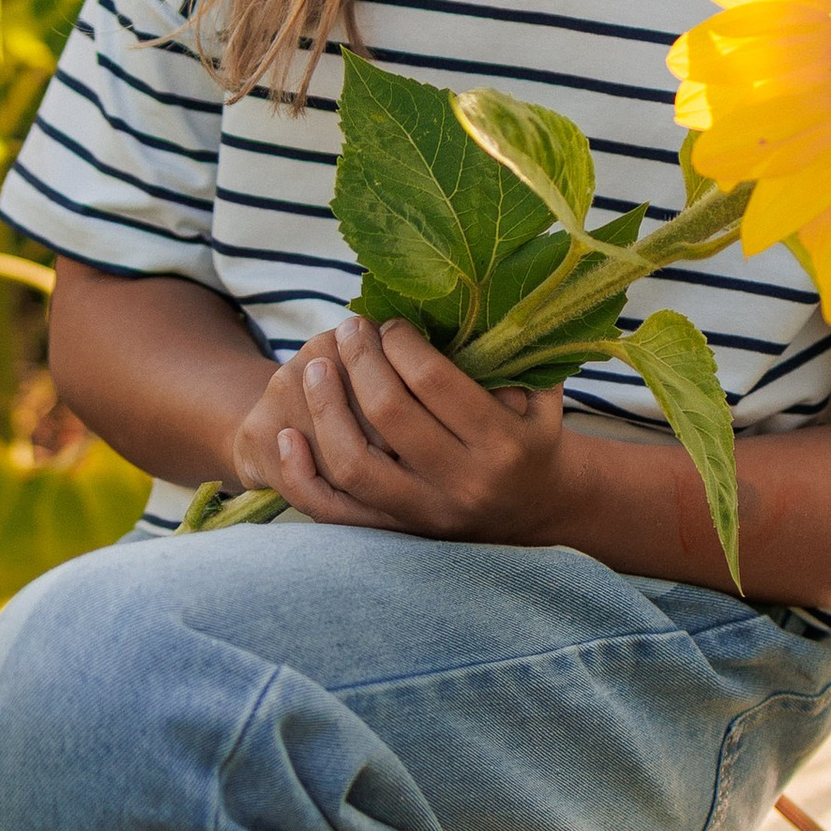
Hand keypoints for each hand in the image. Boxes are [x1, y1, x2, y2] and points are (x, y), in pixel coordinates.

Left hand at [244, 316, 577, 541]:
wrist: (542, 510)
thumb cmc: (536, 435)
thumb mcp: (542, 393)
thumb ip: (513, 351)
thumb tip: (470, 298)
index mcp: (501, 443)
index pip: (432, 380)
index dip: (401, 343)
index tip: (392, 323)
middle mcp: (462, 482)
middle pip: (389, 413)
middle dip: (361, 360)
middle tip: (351, 327)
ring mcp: (425, 513)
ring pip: (354, 463)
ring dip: (326, 407)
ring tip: (315, 364)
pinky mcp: (397, 532)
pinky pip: (336, 510)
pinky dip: (303, 475)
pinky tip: (288, 435)